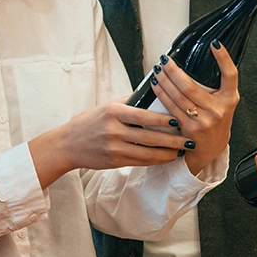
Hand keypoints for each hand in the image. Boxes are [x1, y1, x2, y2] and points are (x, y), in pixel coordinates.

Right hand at [29, 99, 188, 187]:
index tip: (178, 120)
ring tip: (182, 151)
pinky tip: (166, 158)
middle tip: (189, 140)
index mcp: (113, 112)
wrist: (67, 144)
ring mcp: (114, 148)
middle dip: (172, 140)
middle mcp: (113, 130)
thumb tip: (154, 94)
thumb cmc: (89, 122)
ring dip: (167, 153)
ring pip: (147, 153)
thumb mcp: (106, 106)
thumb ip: (129, 102)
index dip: (162, 120)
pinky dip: (155, 160)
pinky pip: (140, 162)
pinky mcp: (114, 161)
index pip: (143, 116)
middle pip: (149, 137)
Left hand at [150, 42, 239, 174]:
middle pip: (191, 85)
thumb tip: (197, 59)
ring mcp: (204, 121)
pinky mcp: (190, 129)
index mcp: (229, 98)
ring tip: (157, 69)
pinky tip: (156, 85)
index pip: (230, 74)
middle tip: (165, 59)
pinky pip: (171, 107)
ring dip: (164, 80)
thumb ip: (217, 86)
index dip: (224, 58)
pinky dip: (162, 94)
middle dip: (174, 70)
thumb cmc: (216, 120)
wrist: (211, 148)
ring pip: (178, 96)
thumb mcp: (224, 102)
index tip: (214, 44)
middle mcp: (218, 109)